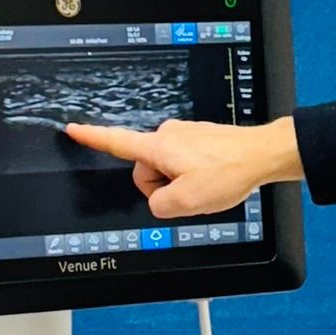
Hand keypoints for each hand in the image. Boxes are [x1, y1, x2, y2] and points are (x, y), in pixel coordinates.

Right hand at [62, 116, 300, 220]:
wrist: (262, 154)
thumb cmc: (228, 172)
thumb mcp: (187, 202)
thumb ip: (159, 205)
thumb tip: (159, 200)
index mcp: (158, 147)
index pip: (116, 142)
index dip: (92, 138)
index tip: (73, 129)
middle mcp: (168, 135)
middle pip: (147, 170)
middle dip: (163, 187)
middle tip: (191, 192)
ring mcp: (185, 135)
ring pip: (168, 169)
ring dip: (182, 183)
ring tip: (207, 183)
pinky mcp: (199, 139)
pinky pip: (185, 164)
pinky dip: (195, 175)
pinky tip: (214, 177)